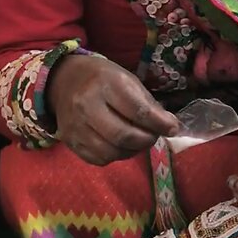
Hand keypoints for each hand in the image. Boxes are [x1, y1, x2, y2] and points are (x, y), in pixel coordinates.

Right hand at [47, 54, 179, 165]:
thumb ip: (148, 104)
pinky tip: (122, 145)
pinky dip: (116, 156)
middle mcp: (87, 106)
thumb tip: (170, 126)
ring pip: (111, 152)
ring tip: (140, 141)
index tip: (173, 128)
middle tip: (155, 136)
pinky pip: (99, 159)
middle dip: (147, 140)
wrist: (64, 81)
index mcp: (106, 84)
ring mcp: (76, 126)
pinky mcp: (70, 142)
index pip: (138, 111)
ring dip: (133, 151)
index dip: (160, 124)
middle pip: (124, 135)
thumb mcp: (128, 80)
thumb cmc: (103, 78)